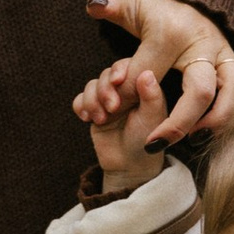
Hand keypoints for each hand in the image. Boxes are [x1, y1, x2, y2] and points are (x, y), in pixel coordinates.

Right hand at [75, 59, 170, 189]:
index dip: (120, 70)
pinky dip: (81, 106)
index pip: (129, 66)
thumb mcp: (153, 119)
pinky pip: (80, 100)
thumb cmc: (147, 142)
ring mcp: (109, 100)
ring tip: (101, 119)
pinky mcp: (95, 111)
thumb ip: (152, 97)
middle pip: (107, 74)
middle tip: (112, 108)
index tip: (117, 80)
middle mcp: (125, 90)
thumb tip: (147, 72)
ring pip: (92, 85)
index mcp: (143, 87)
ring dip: (93, 100)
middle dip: (105, 89)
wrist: (130, 167)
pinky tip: (88, 119)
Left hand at [83, 0, 233, 147]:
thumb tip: (97, 6)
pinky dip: (227, 112)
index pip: (147, 75)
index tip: (110, 107)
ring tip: (192, 139)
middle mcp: (203, 42)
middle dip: (178, 124)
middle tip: (154, 144)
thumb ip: (106, 1)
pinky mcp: (232, 58)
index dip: (126, 95)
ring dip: (216, 121)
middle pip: (200, 91)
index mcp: (172, 31)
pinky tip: (203, 128)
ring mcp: (222, 50)